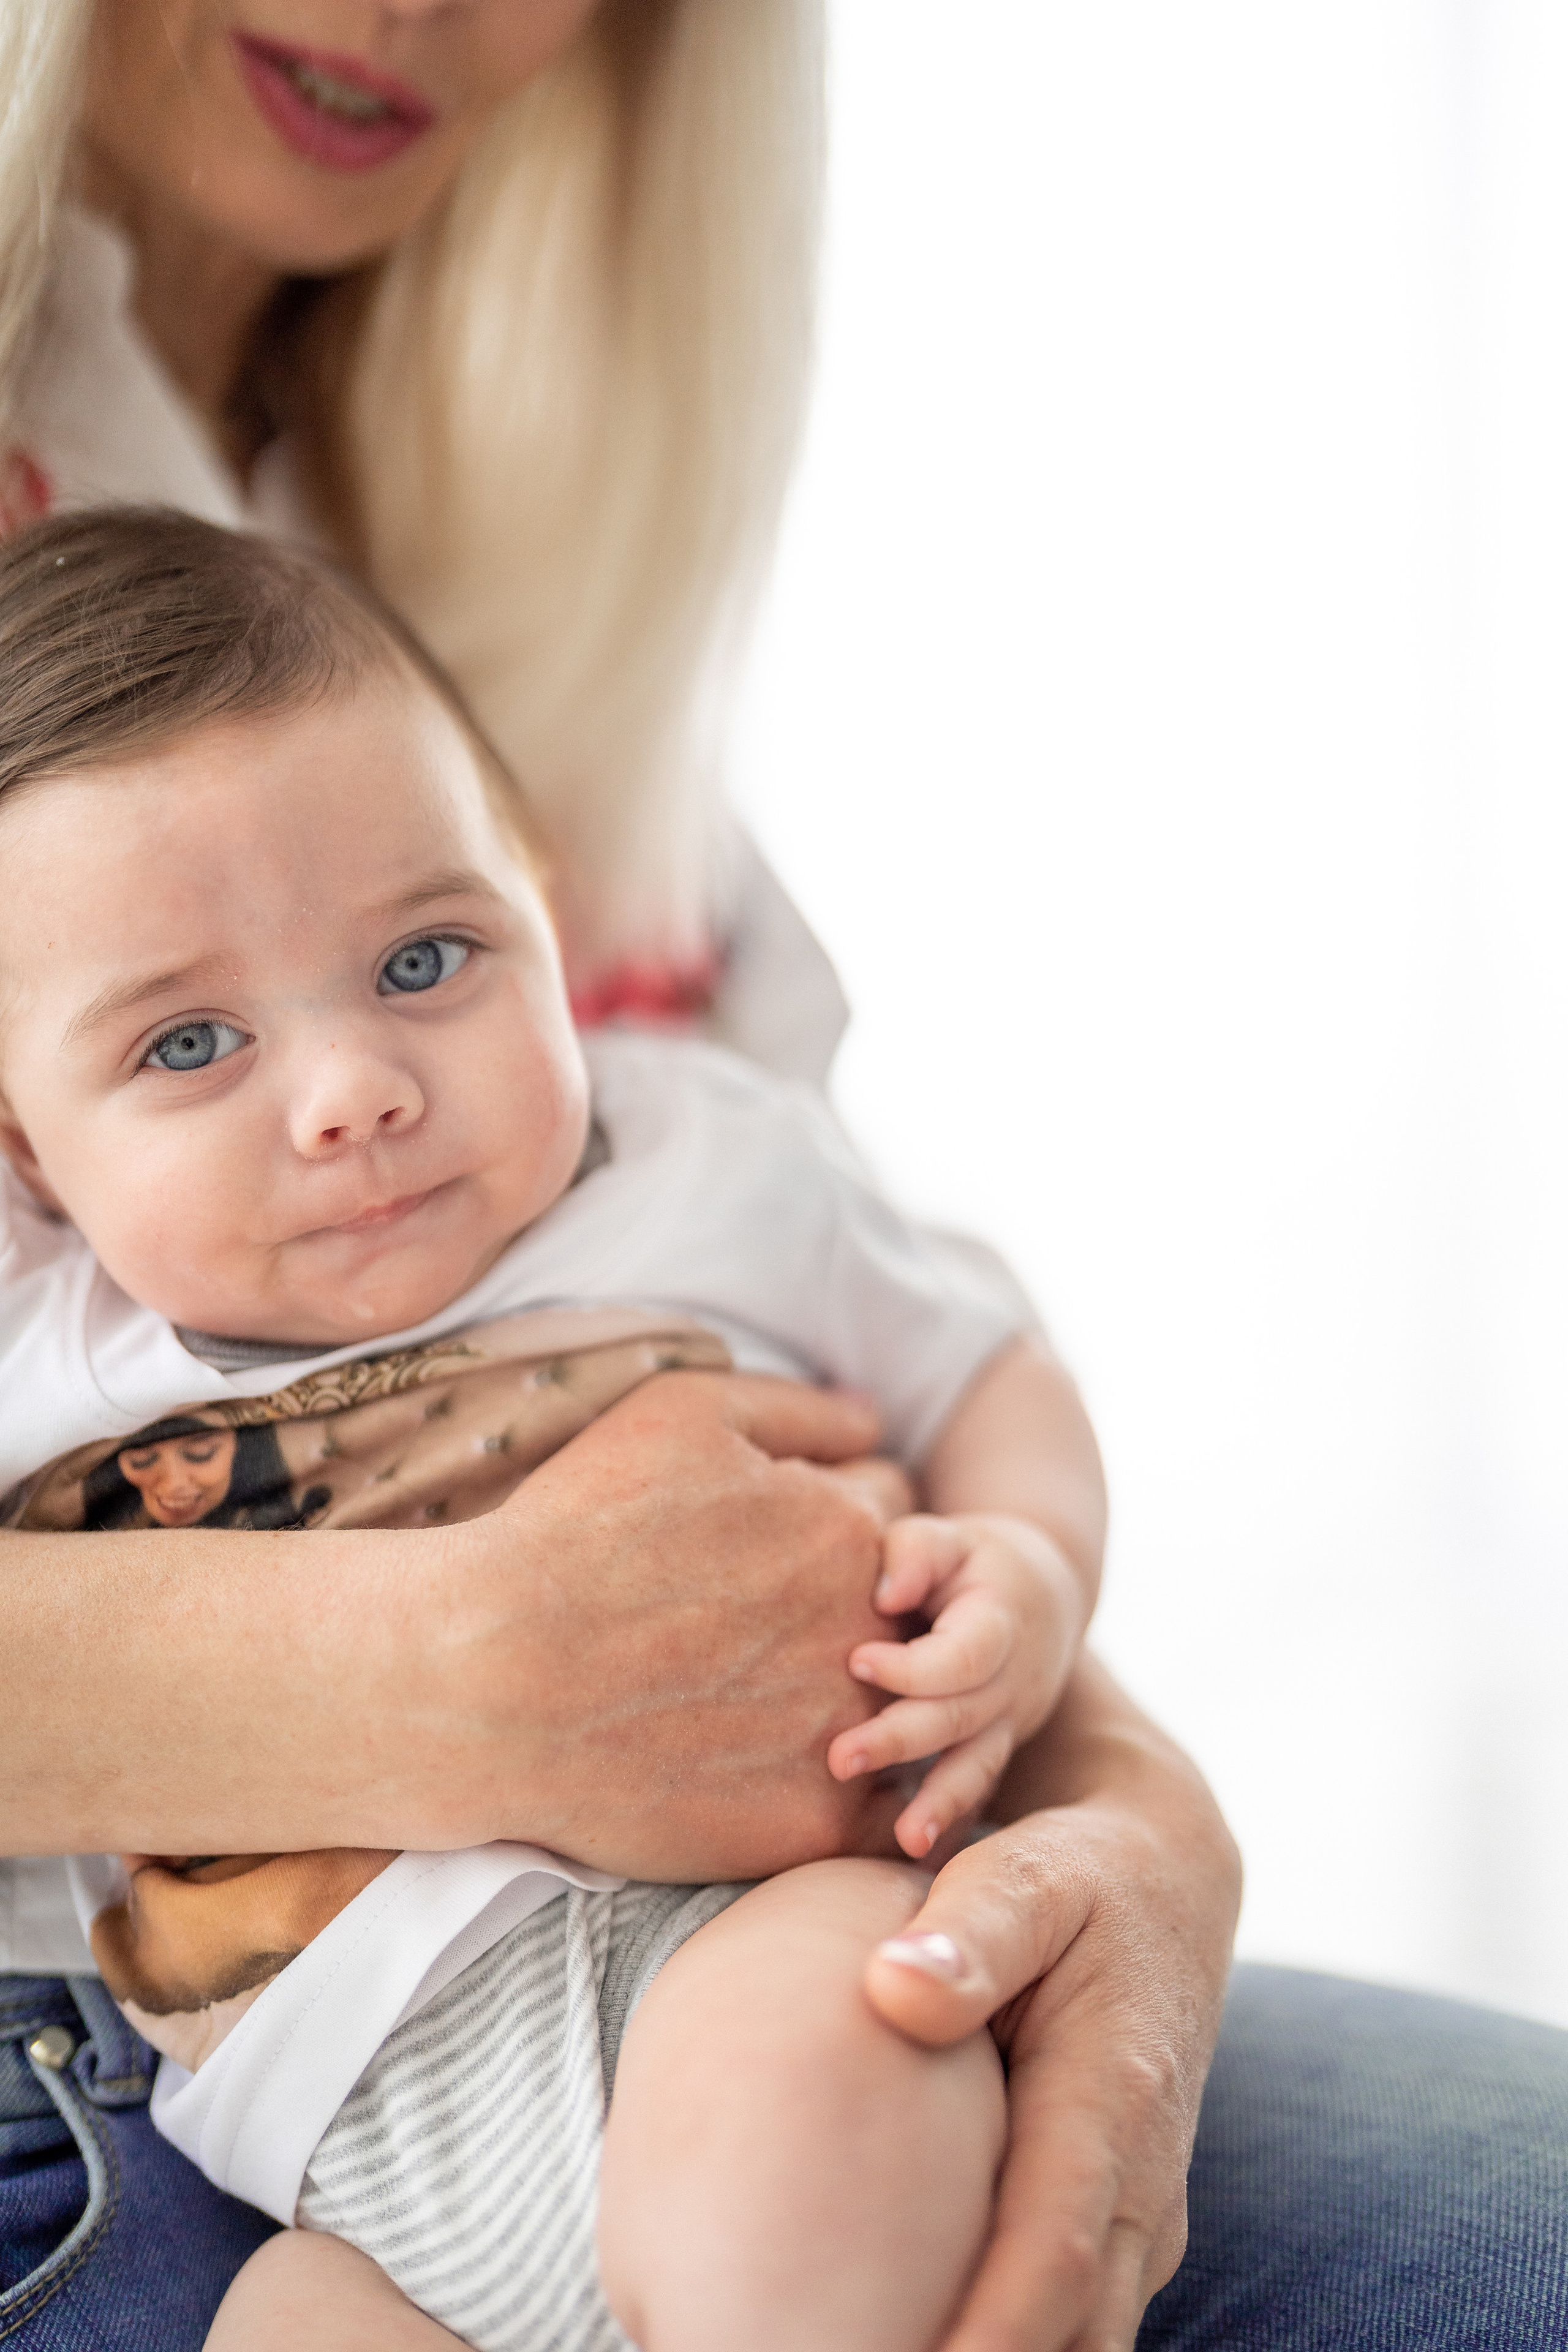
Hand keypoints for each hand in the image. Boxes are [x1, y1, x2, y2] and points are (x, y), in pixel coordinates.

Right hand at [430, 1371, 913, 1876]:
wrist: (489, 1676)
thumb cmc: (574, 1531)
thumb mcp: (682, 1413)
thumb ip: (797, 1406)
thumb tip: (873, 1416)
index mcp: (848, 1527)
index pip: (893, 1508)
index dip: (827, 1515)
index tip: (761, 1544)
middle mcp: (870, 1629)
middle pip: (906, 1609)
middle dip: (849, 1607)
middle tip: (754, 1624)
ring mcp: (850, 1731)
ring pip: (894, 1710)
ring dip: (850, 1700)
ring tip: (753, 1699)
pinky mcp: (815, 1825)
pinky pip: (874, 1809)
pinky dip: (838, 1792)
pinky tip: (762, 1770)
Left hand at [826, 1512, 1082, 1858]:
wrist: (1040, 1596)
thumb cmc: (970, 1560)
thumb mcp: (948, 1536)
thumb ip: (916, 1553)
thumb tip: (884, 1594)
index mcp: (1001, 1622)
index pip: (964, 1655)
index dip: (913, 1665)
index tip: (855, 1659)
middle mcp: (1013, 1680)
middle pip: (962, 1717)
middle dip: (901, 1740)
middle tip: (839, 1759)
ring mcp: (1009, 1721)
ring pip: (977, 1765)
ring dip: (939, 1803)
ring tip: (903, 1837)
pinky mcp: (995, 1747)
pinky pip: (976, 1787)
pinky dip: (950, 1821)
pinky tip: (915, 1855)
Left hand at [863, 1656, 1241, 2351]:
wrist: (1168, 1885)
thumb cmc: (1077, 1876)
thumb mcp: (1028, 1874)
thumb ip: (971, 1932)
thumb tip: (892, 1990)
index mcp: (1114, 2099)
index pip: (1055, 2253)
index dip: (987, 2336)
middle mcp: (1144, 2181)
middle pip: (1072, 2334)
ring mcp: (1140, 2218)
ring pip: (1083, 2343)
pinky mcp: (1120, 2232)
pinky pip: (1076, 2325)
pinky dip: (1011, 2344)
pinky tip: (912, 2337)